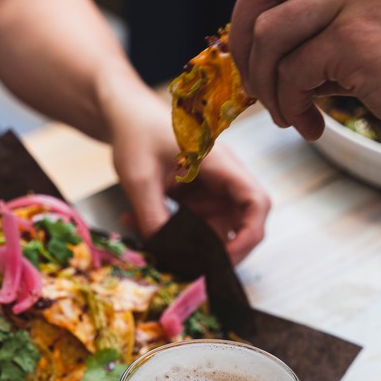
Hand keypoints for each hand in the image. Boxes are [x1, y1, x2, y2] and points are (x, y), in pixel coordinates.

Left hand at [108, 93, 269, 264]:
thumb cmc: (136, 132)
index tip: (225, 258)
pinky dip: (178, 233)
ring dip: (194, 243)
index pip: (255, 202)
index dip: (249, 235)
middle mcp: (224, 177)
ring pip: (219, 227)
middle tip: (194, 266)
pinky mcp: (199, 195)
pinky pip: (198, 224)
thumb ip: (152, 216)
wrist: (125, 114)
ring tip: (157, 241)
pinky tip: (145, 226)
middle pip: (245, 220)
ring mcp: (213, 187)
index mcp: (219, 163)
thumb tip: (165, 251)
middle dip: (223, 248)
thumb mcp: (138, 178)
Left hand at [229, 0, 380, 162]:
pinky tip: (313, 128)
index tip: (261, 57)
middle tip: (256, 85)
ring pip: (268, 34)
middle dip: (244, 43)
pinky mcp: (357, 39)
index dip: (258, 14)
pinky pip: (291, 73)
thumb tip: (286, 53)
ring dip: (267, 85)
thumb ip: (344, 29)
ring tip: (288, 116)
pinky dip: (290, 107)